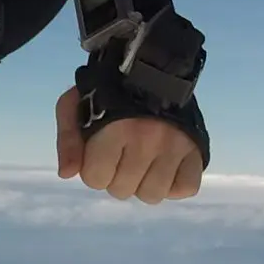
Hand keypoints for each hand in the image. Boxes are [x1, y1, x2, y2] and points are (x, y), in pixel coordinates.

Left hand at [54, 90, 203, 202]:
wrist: (152, 68)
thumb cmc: (107, 91)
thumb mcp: (74, 105)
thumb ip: (67, 140)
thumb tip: (67, 174)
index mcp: (115, 129)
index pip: (96, 180)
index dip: (94, 171)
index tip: (101, 154)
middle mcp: (147, 140)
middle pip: (122, 191)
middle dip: (116, 178)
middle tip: (122, 156)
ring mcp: (175, 146)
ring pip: (153, 196)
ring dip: (144, 185)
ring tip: (143, 163)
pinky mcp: (197, 150)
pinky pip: (186, 189)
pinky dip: (174, 185)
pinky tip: (165, 168)